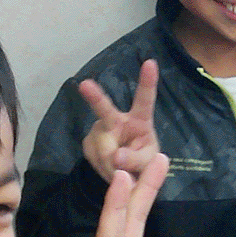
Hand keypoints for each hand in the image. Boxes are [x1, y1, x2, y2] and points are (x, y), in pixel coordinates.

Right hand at [79, 59, 160, 179]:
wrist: (126, 174)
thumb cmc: (143, 161)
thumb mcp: (148, 162)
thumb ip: (136, 160)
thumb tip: (116, 157)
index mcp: (140, 119)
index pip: (144, 99)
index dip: (148, 82)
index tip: (151, 62)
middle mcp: (117, 119)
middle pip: (105, 109)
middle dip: (94, 96)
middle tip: (85, 85)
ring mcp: (99, 130)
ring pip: (102, 149)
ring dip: (113, 166)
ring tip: (123, 172)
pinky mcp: (88, 143)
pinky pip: (95, 159)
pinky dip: (104, 170)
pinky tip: (110, 169)